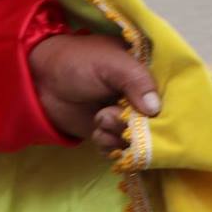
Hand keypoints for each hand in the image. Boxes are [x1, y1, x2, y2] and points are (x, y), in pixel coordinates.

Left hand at [28, 33, 160, 151]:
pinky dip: (109, 145)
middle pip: (157, 126)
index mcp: (146, 76)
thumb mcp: (109, 63)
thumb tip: (155, 108)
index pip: (171, 99)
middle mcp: (141, 99)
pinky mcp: (109, 133)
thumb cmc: (76, 62)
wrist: (40, 79)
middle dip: (136, 127)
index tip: (149, 116)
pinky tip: (96, 132)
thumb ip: (136, 79)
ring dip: (120, 136)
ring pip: (138, 141)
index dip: (165, 112)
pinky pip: (120, 150)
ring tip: (100, 119)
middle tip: (112, 115)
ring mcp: (125, 117)